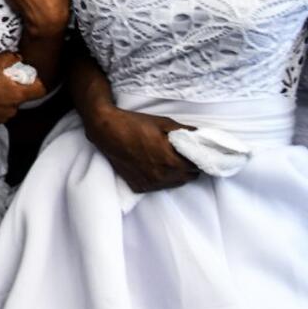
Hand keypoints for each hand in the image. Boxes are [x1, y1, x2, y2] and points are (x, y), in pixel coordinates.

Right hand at [0, 52, 46, 123]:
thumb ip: (9, 58)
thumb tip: (17, 57)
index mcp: (17, 94)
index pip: (40, 90)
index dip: (37, 82)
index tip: (29, 76)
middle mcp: (12, 109)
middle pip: (22, 98)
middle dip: (15, 89)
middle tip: (3, 79)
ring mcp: (1, 117)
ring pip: (9, 105)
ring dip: (4, 98)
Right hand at [84, 103, 199, 192]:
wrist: (107, 131)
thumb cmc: (135, 125)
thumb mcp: (164, 123)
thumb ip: (186, 131)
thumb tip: (201, 135)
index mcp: (171, 161)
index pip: (198, 166)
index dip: (198, 157)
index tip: (194, 151)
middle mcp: (162, 177)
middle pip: (189, 177)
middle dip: (188, 166)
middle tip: (181, 153)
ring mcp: (149, 183)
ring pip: (175, 183)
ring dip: (176, 173)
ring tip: (167, 159)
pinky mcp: (138, 186)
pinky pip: (158, 186)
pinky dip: (160, 178)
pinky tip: (153, 165)